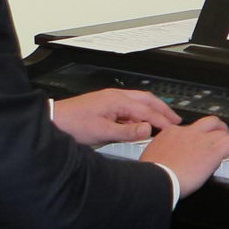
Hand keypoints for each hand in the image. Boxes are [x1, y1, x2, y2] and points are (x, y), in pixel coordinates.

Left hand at [51, 88, 183, 146]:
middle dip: (163, 109)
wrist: (53, 120)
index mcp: (116, 100)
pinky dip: (140, 114)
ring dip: (152, 111)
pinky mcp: (105, 105)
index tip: (172, 128)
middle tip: (175, 119)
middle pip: (147, 100)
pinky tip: (141, 124)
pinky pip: (129, 107)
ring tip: (162, 121)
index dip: (161, 120)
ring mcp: (110, 99)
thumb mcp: (102, 131)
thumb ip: (127, 131)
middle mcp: (115, 96)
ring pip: (139, 102)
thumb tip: (147, 129)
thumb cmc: (72, 124)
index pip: (146, 110)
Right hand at [144, 115, 228, 195]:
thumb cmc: (152, 175)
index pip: (187, 128)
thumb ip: (161, 155)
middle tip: (221, 134)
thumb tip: (163, 161)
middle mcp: (187, 133)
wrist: (156, 180)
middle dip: (217, 127)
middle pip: (207, 122)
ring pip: (221, 130)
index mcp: (170, 133)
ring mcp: (201, 140)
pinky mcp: (212, 151)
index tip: (198, 140)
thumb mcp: (151, 158)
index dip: (196, 134)